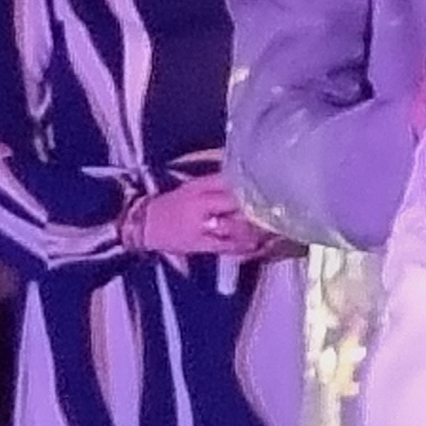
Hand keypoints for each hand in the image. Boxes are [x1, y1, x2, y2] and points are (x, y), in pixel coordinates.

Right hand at [129, 171, 275, 257]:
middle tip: (282, 205)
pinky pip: (228, 247)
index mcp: (200, 186)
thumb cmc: (173, 204)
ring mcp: (202, 226)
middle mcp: (202, 204)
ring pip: (236, 226)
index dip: (255, 182)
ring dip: (257, 227)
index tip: (277, 182)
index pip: (231, 181)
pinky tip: (259, 244)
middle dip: (260, 205)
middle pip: (237, 203)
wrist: (143, 225)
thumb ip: (220, 183)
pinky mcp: (200, 245)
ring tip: (276, 226)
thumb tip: (251, 179)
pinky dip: (245, 246)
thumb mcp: (193, 187)